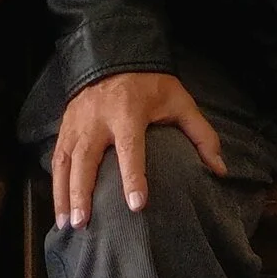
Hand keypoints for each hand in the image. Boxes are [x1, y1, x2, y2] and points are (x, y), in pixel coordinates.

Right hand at [50, 71, 226, 228]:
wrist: (114, 54)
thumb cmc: (150, 83)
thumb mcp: (180, 101)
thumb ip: (201, 135)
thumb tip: (220, 170)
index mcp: (128, 113)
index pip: (130, 149)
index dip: (134, 177)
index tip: (136, 205)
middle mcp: (98, 120)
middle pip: (87, 160)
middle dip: (82, 193)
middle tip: (83, 223)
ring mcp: (78, 123)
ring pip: (65, 161)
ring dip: (64, 193)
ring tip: (66, 223)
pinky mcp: (66, 125)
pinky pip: (57, 156)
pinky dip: (56, 182)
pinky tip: (59, 205)